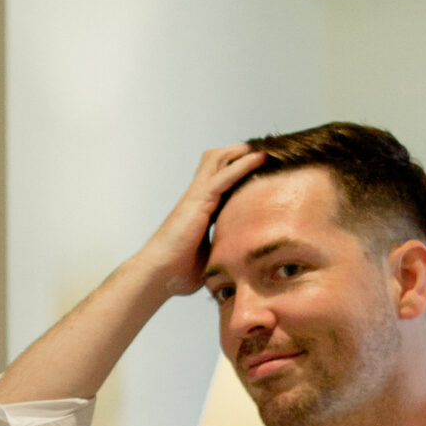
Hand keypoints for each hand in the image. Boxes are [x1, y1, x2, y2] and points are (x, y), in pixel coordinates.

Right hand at [142, 143, 268, 300]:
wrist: (158, 276)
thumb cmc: (178, 273)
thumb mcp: (211, 257)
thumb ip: (225, 251)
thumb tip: (245, 264)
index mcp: (201, 208)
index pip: (222, 178)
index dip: (240, 168)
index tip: (264, 165)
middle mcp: (197, 196)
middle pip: (218, 159)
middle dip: (241, 151)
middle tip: (266, 152)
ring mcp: (196, 196)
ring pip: (218, 158)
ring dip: (242, 151)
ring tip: (265, 149)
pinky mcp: (198, 200)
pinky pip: (224, 176)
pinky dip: (243, 165)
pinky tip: (260, 158)